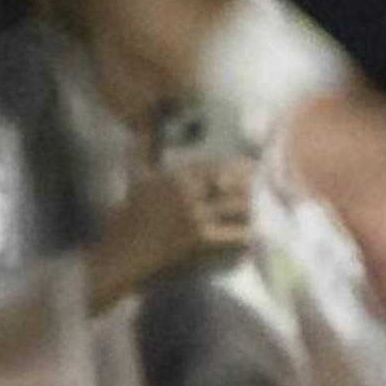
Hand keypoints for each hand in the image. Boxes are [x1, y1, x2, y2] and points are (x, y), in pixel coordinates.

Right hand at [88, 158, 257, 308]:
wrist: (121, 255)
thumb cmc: (128, 219)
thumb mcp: (135, 179)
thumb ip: (141, 151)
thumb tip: (142, 130)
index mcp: (176, 175)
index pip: (220, 166)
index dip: (240, 168)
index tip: (252, 171)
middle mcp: (187, 192)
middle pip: (235, 185)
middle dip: (252, 189)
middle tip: (264, 195)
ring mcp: (195, 216)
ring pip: (240, 208)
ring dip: (252, 212)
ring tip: (259, 216)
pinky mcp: (201, 240)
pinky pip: (236, 235)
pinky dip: (247, 237)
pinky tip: (251, 239)